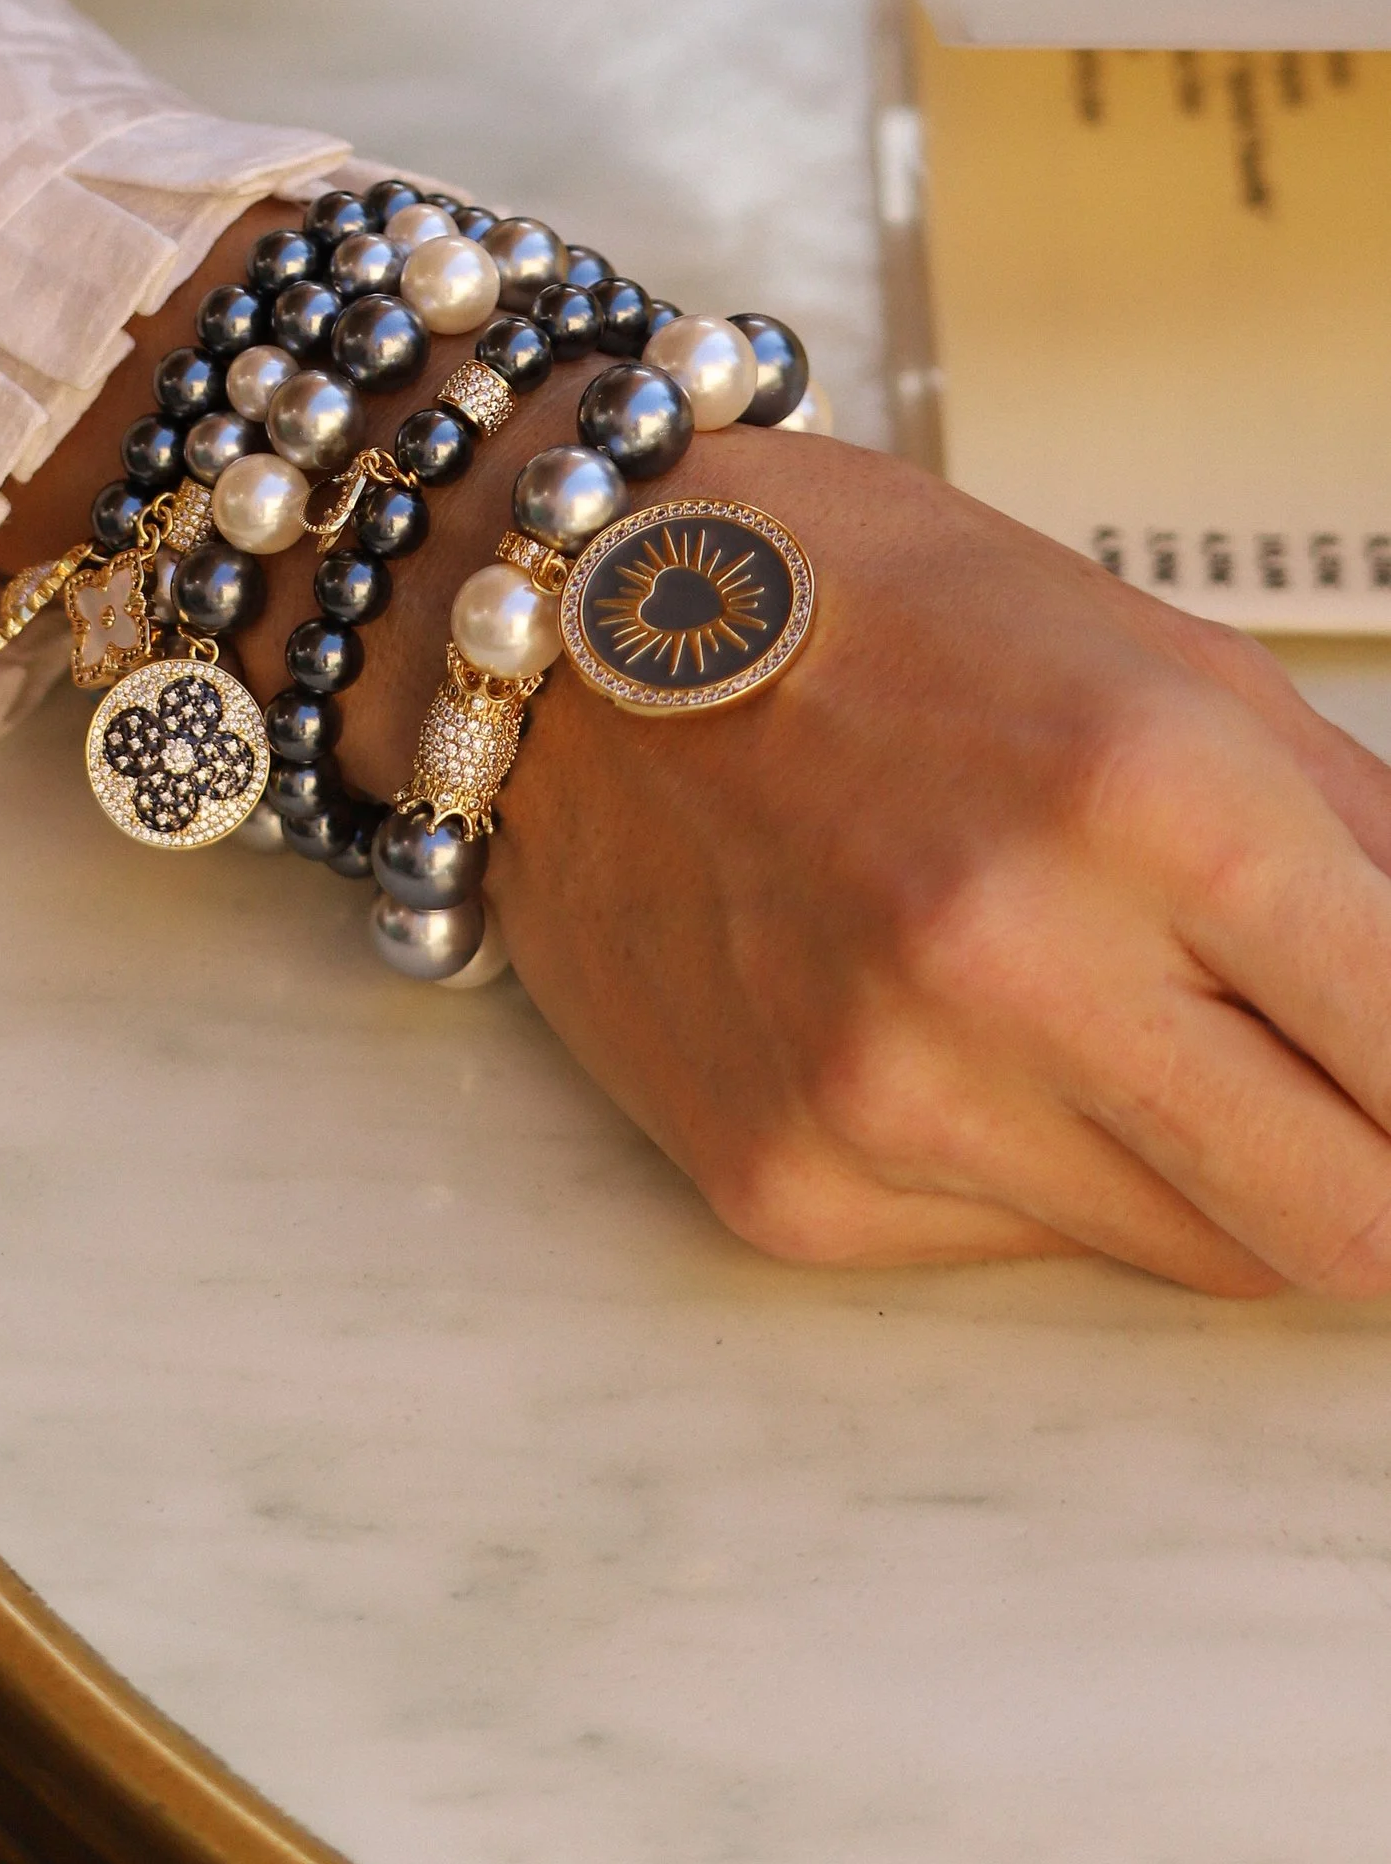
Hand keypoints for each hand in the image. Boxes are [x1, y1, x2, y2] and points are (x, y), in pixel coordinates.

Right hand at [5, 209, 1390, 1295]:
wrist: (555, 624)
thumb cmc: (874, 606)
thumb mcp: (1165, 661)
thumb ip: (1361, 846)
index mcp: (1155, 799)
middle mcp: (1020, 963)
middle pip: (1353, 1235)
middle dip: (1388, 1184)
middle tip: (1350, 1107)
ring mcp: (893, 1097)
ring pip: (1203, 1258)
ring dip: (1219, 1163)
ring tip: (1121, 1012)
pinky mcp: (792, 1188)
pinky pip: (1022, 1243)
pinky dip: (1045, 1164)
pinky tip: (954, 1026)